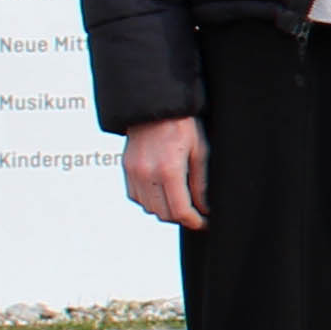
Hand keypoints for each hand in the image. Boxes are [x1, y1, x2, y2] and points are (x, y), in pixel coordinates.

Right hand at [121, 116, 205, 230]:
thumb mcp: (200, 151)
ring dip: (165, 211)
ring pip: (148, 208)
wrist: (154, 107)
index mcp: (168, 170)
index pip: (179, 210)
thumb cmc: (183, 125)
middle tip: (196, 214)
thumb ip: (201, 182)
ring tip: (181, 203)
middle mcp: (146, 174)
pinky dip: (149, 201)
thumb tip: (204, 207)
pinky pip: (136, 197)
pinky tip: (163, 193)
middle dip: (181, 217)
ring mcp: (133, 172)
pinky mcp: (126, 169)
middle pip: (163, 213)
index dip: (194, 221)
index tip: (204, 223)